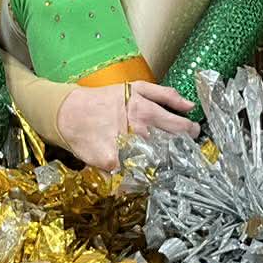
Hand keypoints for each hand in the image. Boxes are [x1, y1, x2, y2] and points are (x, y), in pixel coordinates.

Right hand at [56, 80, 196, 171]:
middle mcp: (138, 130)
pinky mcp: (111, 162)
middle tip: (181, 151)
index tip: (192, 135)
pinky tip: (140, 173)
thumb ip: (165, 95)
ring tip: (160, 161)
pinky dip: (138, 175)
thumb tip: (190, 105)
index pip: (180, 127)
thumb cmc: (104, 100)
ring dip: (161, 164)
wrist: (70, 112)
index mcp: (146, 111)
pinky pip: (132, 174)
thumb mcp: (136, 87)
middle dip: (180, 150)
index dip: (191, 133)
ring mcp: (125, 148)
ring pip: (155, 163)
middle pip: (171, 147)